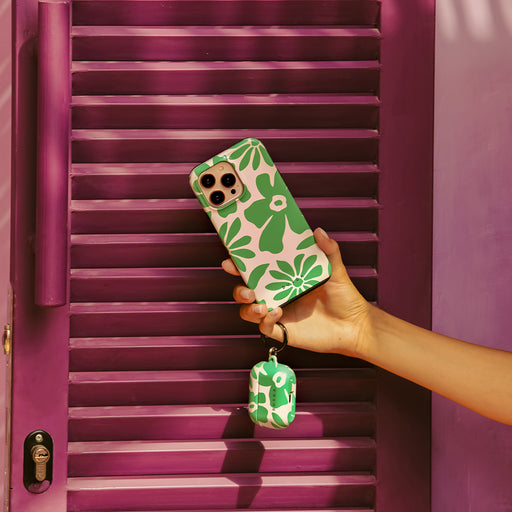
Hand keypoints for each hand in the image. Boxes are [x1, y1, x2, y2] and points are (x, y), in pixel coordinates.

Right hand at [222, 227, 374, 357]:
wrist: (355, 325)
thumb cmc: (344, 296)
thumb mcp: (336, 270)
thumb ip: (329, 250)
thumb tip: (318, 231)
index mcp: (283, 278)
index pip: (256, 270)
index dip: (240, 265)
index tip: (231, 259)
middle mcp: (276, 294)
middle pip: (246, 290)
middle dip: (239, 288)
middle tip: (246, 287)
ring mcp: (278, 313)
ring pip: (249, 311)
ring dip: (248, 307)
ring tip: (262, 304)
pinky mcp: (283, 331)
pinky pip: (264, 328)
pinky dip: (265, 321)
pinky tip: (276, 313)